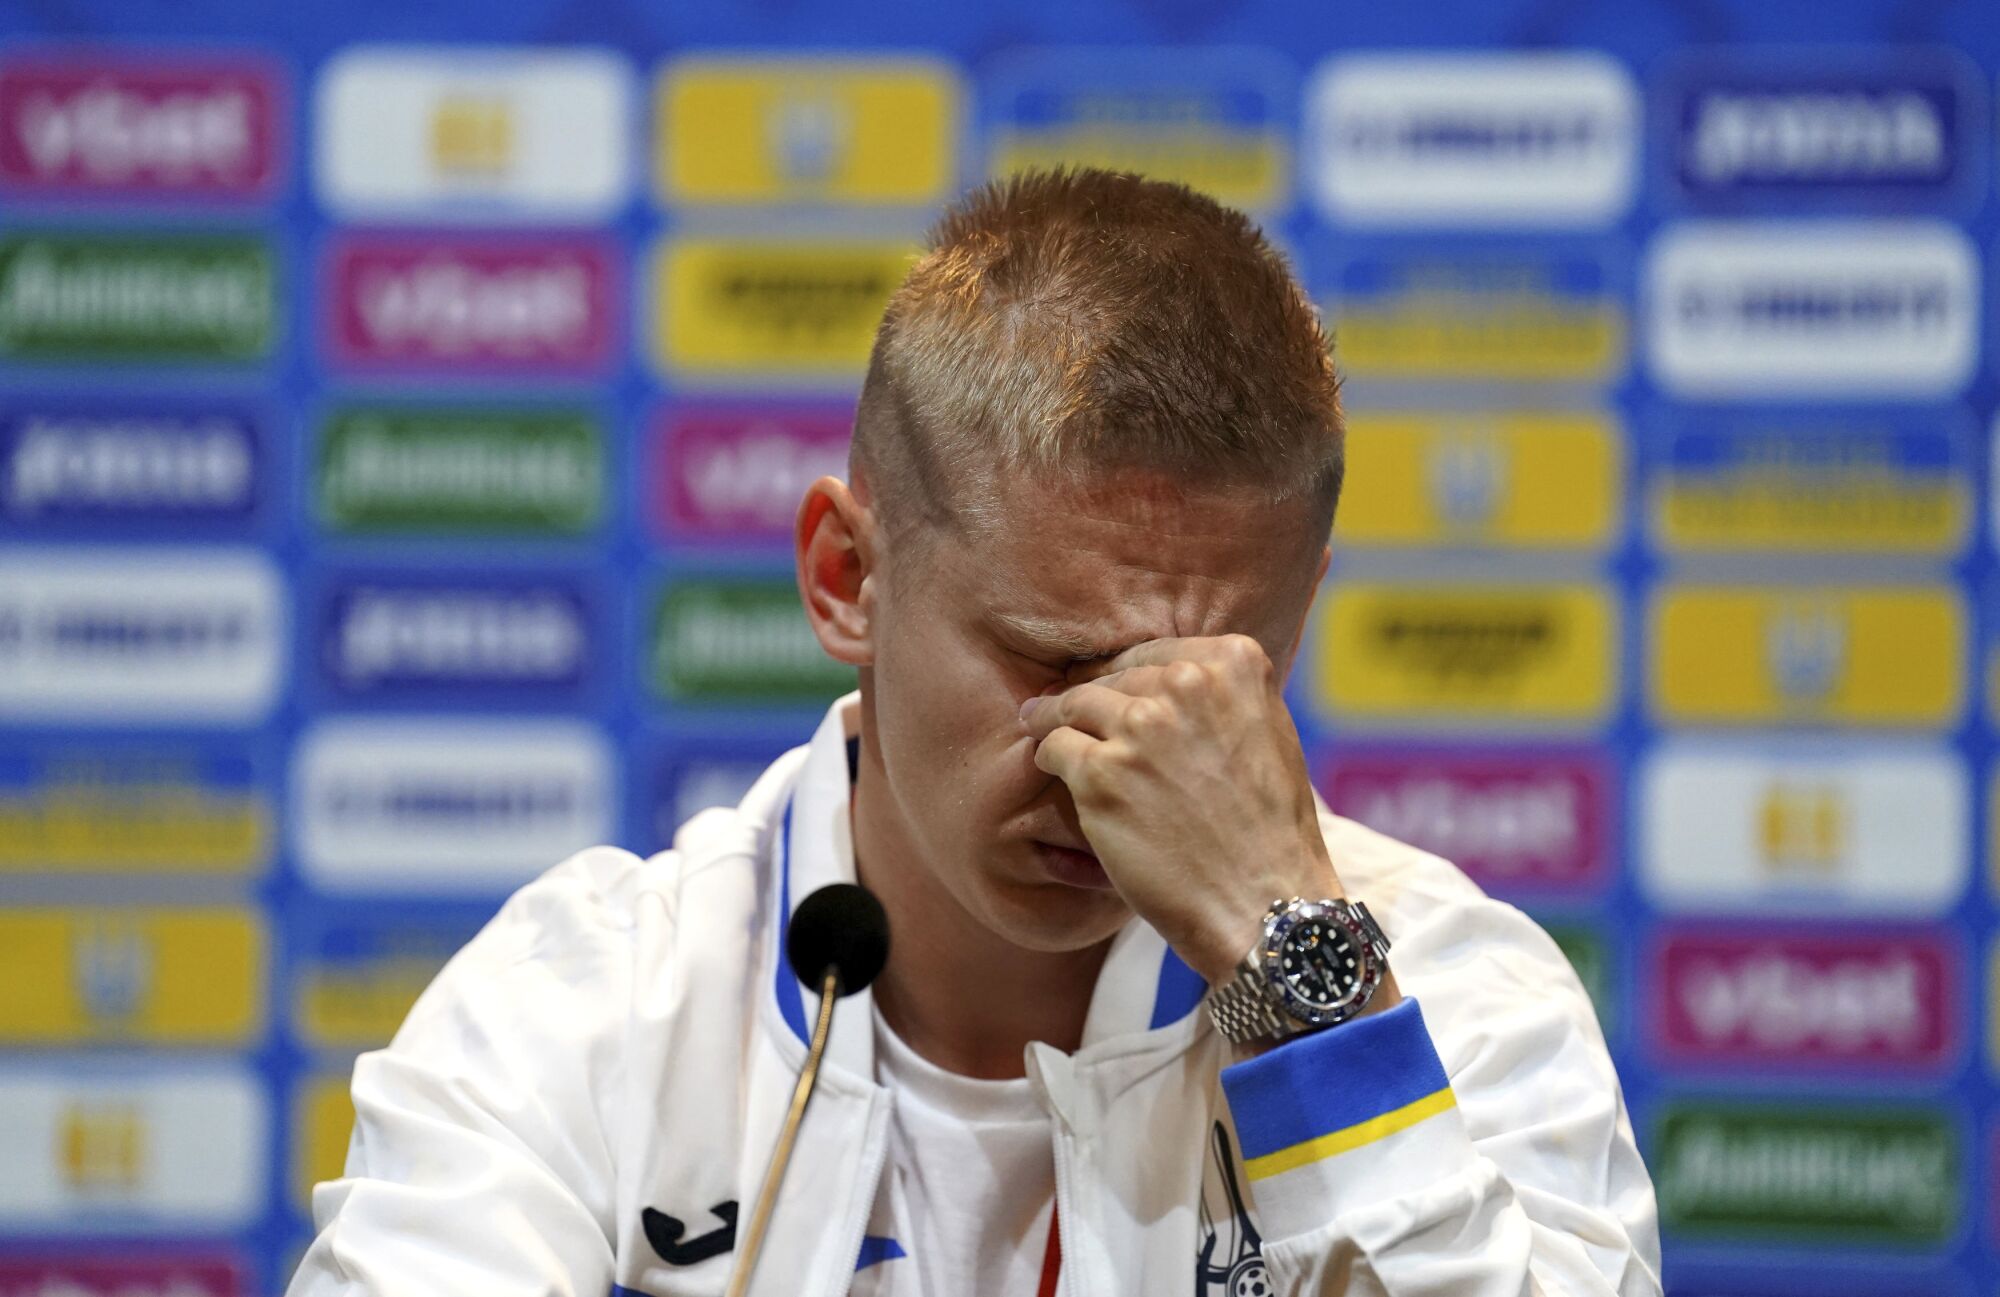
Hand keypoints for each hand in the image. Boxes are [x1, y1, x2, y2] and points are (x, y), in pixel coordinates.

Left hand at [1021, 634, 1343, 985]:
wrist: (1264, 902)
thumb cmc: (1269, 830)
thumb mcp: (1269, 733)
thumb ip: (1222, 696)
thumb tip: (1168, 677)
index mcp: (1234, 664)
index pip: (1156, 653)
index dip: (1126, 673)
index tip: (1108, 686)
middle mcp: (1186, 684)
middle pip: (1113, 677)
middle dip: (1091, 697)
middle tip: (1064, 709)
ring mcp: (1140, 728)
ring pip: (1073, 704)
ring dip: (1053, 718)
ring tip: (1038, 725)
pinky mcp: (1100, 773)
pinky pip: (1053, 746)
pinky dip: (1048, 756)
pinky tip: (1051, 768)